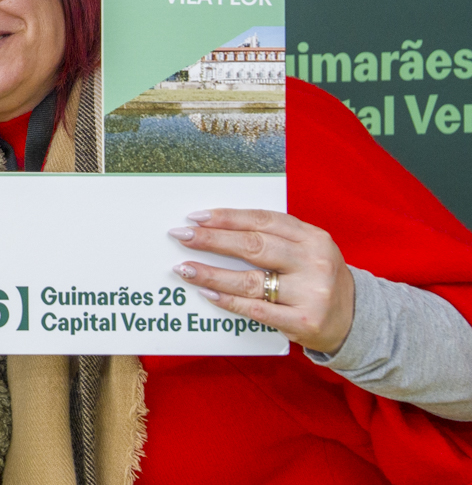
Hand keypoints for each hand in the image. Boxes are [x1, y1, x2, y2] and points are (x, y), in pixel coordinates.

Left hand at [169, 208, 355, 353]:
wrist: (358, 320)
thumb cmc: (317, 278)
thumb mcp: (307, 250)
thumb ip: (273, 237)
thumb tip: (216, 227)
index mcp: (313, 237)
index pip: (263, 220)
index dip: (227, 217)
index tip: (196, 216)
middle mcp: (314, 262)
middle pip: (253, 246)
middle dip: (212, 240)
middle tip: (181, 235)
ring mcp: (311, 293)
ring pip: (250, 280)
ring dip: (211, 273)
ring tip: (184, 268)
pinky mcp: (305, 322)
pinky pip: (257, 309)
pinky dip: (228, 300)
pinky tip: (207, 292)